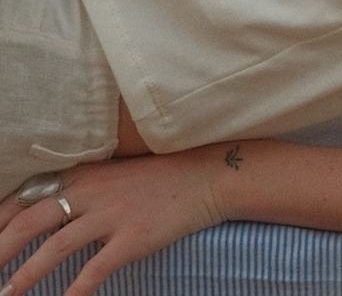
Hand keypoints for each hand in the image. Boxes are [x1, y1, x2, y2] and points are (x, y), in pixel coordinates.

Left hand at [0, 148, 225, 295]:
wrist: (204, 177)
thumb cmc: (156, 179)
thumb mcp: (110, 176)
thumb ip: (77, 191)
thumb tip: (39, 214)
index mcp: (81, 175)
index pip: (23, 198)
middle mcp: (90, 192)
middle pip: (30, 221)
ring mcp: (111, 215)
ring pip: (56, 247)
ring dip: (25, 275)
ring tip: (4, 295)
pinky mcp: (132, 237)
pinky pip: (94, 270)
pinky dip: (74, 292)